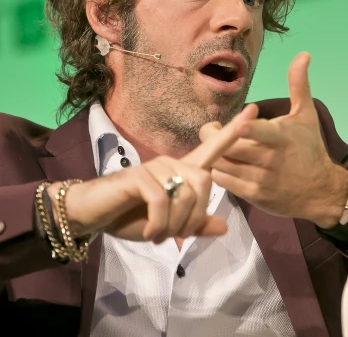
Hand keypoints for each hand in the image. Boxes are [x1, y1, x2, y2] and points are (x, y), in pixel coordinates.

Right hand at [56, 103, 258, 242]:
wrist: (92, 215)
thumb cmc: (130, 217)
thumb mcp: (167, 227)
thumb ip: (194, 226)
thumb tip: (223, 226)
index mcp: (181, 172)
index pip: (213, 148)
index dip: (234, 131)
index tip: (255, 111)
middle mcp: (171, 163)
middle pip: (205, 183)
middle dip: (195, 217)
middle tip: (176, 236)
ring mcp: (154, 167)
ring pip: (185, 196)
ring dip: (174, 225)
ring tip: (158, 235)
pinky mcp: (138, 176)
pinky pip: (162, 202)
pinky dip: (158, 224)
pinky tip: (150, 232)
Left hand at [199, 53, 347, 228]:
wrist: (321, 192)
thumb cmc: (309, 149)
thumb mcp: (306, 116)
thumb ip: (299, 85)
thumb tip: (303, 54)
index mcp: (280, 137)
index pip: (258, 132)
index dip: (245, 128)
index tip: (236, 123)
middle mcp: (269, 159)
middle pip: (230, 147)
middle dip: (214, 136)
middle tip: (213, 129)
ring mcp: (260, 179)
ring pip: (223, 164)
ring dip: (214, 152)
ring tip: (217, 144)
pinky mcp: (253, 195)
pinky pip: (224, 181)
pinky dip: (218, 170)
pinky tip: (222, 162)